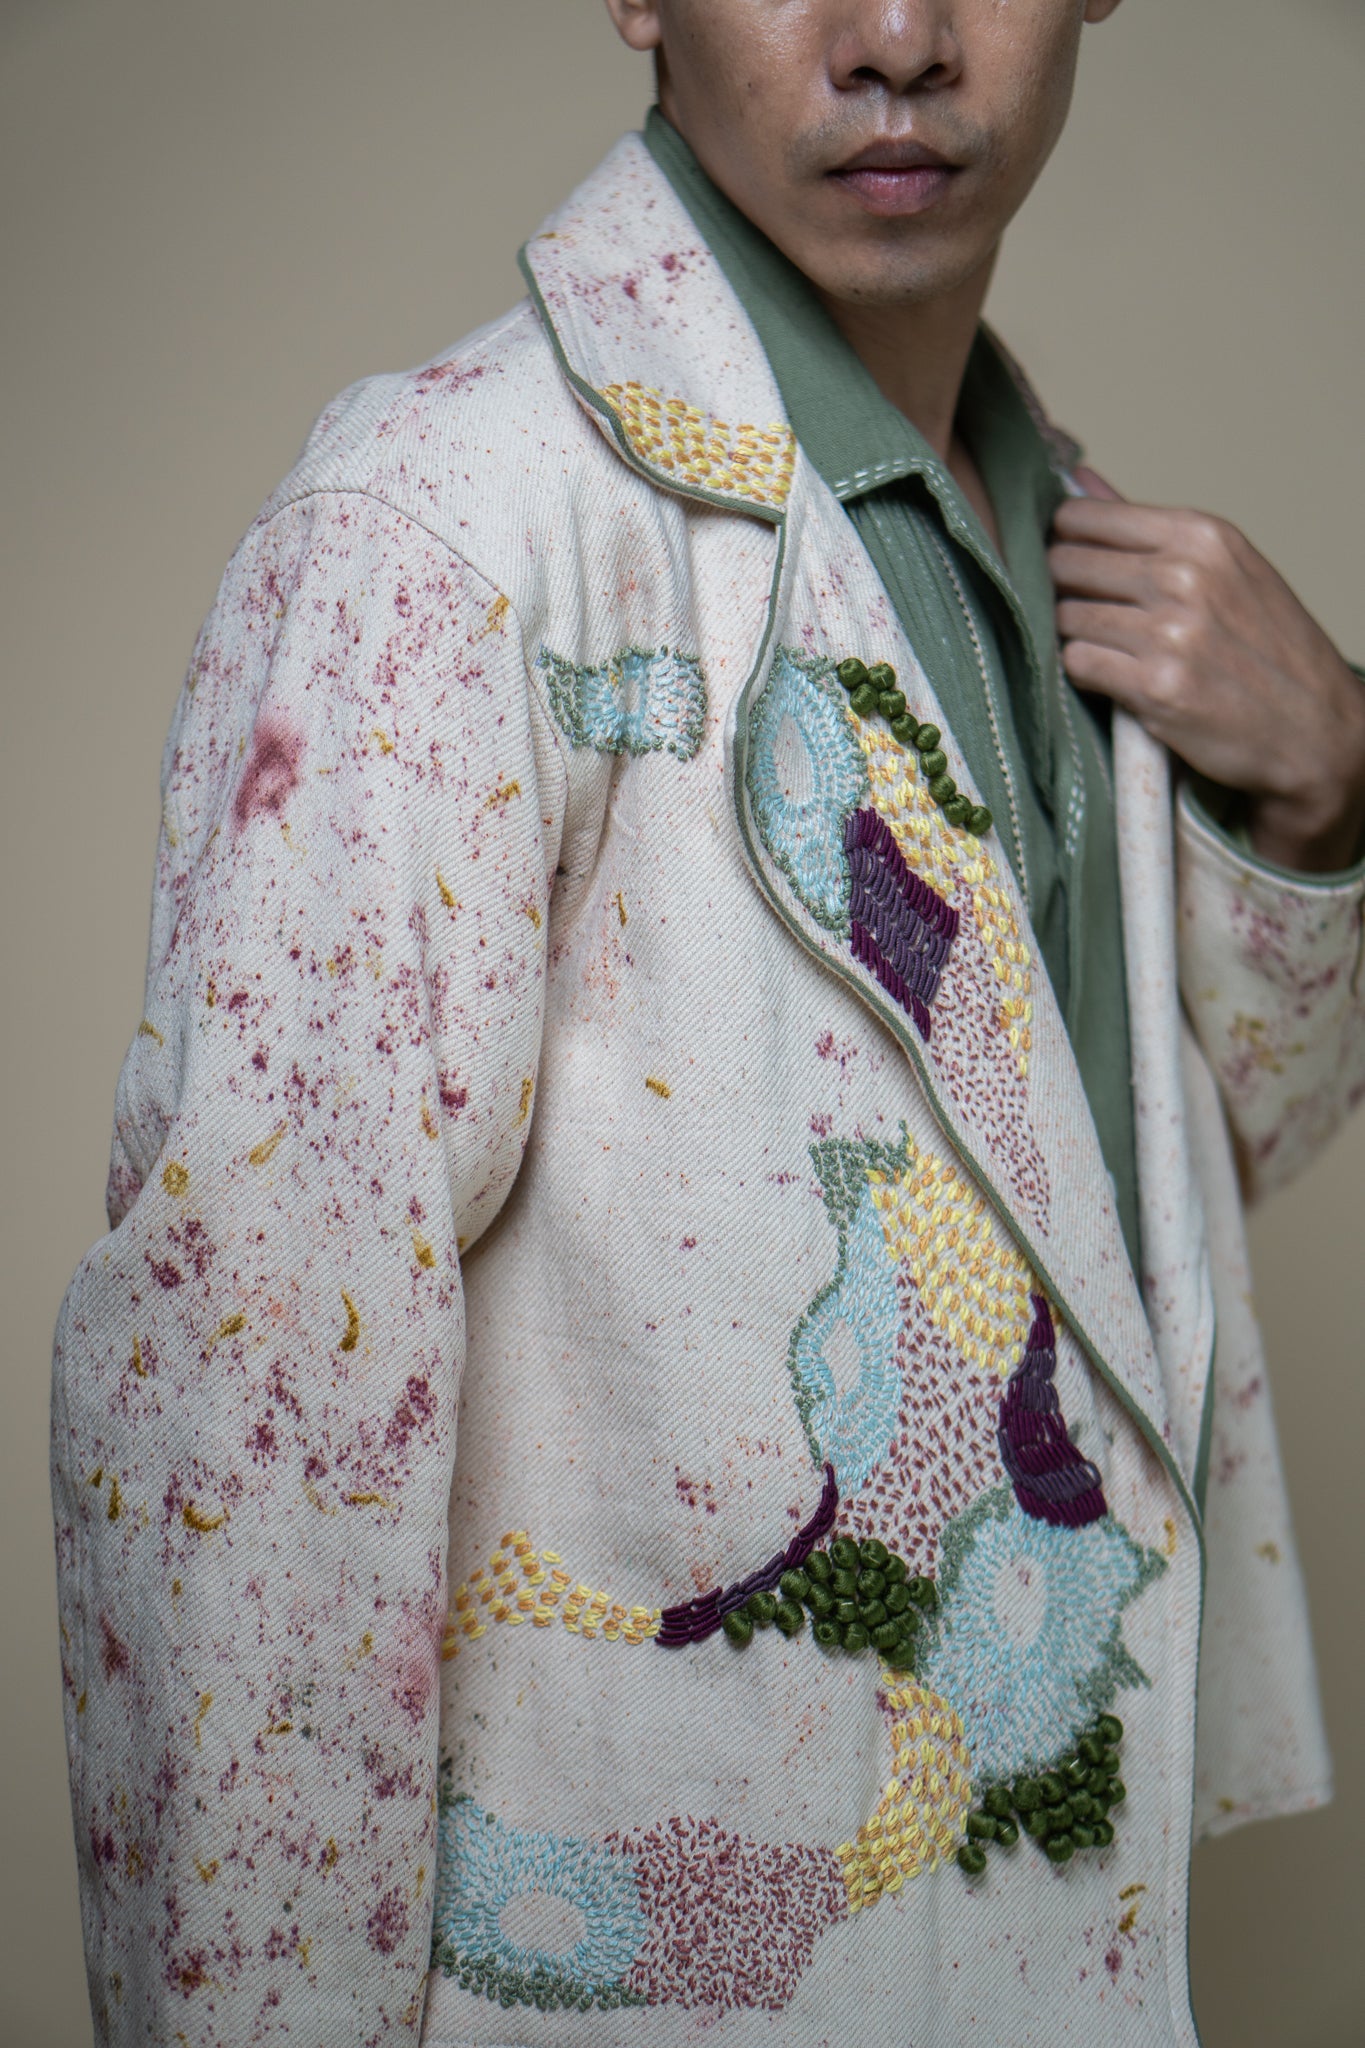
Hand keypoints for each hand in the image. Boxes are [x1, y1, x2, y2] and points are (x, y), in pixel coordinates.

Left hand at [1048, 468, 1364, 871]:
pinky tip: (1112, 675)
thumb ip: (1145, 528)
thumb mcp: (1225, 567)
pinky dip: (1084, 671)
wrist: (1314, 726)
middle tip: (1087, 611)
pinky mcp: (1155, 687)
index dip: (1065, 542)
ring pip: (1067, 616)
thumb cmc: (1269, 648)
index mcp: (1199, 536)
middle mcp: (1183, 576)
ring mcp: (1169, 633)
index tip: (1073, 564)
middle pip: (1066, 565)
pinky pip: (1077, 663)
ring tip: (1108, 647)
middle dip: (1063, 589)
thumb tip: (1080, 478)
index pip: (1085, 517)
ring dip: (1074, 634)